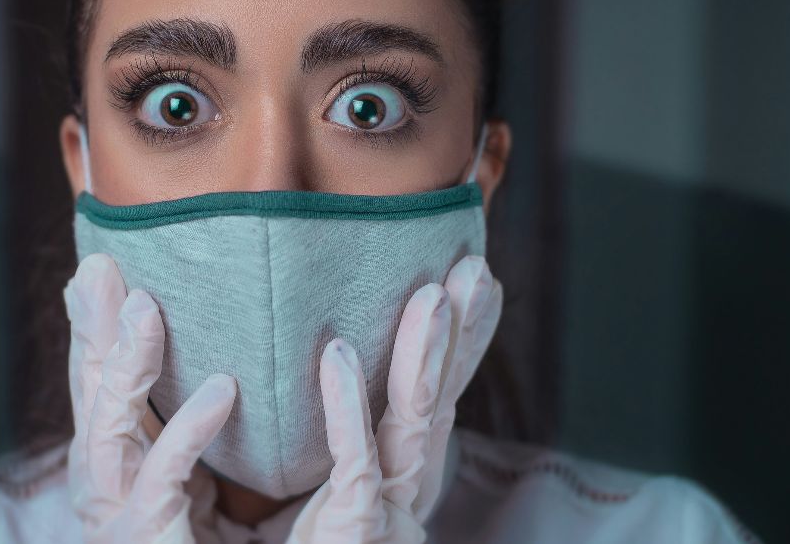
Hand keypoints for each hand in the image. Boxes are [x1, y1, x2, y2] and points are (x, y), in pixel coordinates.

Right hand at [64, 254, 236, 542]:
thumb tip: (213, 379)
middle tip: (100, 266)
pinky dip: (189, 431)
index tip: (101, 276)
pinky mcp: (147, 540)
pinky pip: (164, 480)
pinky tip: (225, 389)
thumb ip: (184, 441)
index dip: (99, 336)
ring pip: (108, 429)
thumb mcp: (194, 496)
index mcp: (121, 476)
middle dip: (93, 332)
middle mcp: (110, 495)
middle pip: (91, 399)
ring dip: (124, 365)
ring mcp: (120, 519)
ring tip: (147, 306)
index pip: (104, 394)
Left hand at [287, 256, 502, 542]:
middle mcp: (396, 490)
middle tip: (479, 273)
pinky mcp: (351, 531)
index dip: (453, 343)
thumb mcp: (310, 488)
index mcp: (390, 472)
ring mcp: (381, 511)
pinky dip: (344, 409)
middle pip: (436, 401)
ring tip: (444, 294)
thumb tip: (322, 368)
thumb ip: (326, 436)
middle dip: (464, 337)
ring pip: (413, 424)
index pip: (424, 395)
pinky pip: (352, 464)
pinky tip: (333, 356)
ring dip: (427, 356)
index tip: (468, 284)